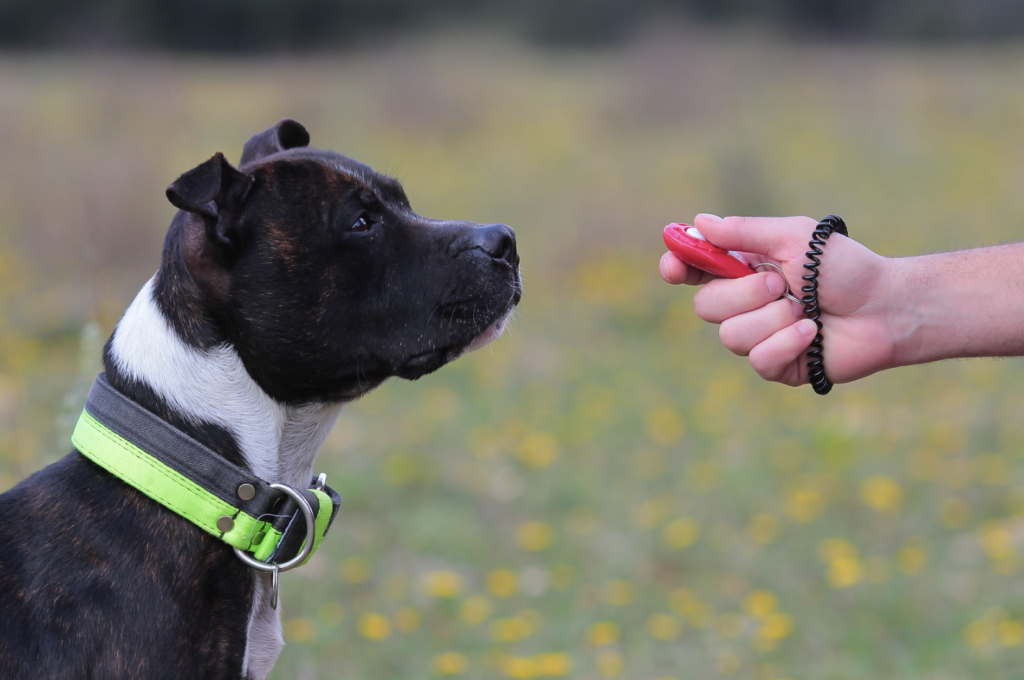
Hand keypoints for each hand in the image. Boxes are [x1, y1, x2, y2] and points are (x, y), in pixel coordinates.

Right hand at [660, 214, 897, 385]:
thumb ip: (745, 232)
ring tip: (807, 310)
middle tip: (780, 283)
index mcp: (744, 269)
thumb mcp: (795, 238)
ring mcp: (759, 337)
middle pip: (705, 306)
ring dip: (773, 318)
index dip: (678, 267)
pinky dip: (788, 342)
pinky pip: (759, 360)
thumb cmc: (846, 267)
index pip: (695, 270)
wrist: (887, 307)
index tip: (675, 266)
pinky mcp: (777, 365)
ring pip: (731, 336)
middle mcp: (745, 304)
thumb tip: (700, 221)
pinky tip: (814, 332)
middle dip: (742, 294)